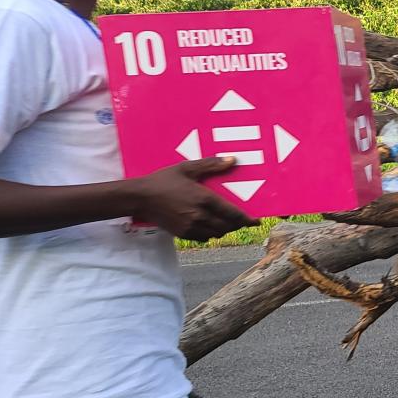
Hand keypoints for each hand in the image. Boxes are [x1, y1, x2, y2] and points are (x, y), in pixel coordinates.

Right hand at [129, 158, 258, 240]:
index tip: (256, 221)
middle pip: (227, 226)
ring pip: (216, 233)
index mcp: (204, 199)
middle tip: (240, 220)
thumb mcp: (187, 168)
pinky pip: (203, 238)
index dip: (247, 219)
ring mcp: (191, 226)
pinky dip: (210, 234)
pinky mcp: (182, 233)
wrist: (140, 197)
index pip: (233, 214)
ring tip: (226, 222)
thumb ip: (211, 165)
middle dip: (236, 224)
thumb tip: (233, 160)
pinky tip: (209, 226)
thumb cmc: (164, 180)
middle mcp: (200, 215)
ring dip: (224, 229)